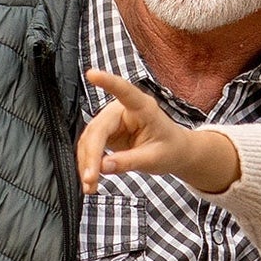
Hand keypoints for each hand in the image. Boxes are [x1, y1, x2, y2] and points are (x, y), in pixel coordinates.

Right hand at [77, 70, 241, 195]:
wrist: (173, 152)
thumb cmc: (170, 149)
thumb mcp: (155, 158)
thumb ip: (130, 161)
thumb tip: (103, 167)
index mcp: (143, 108)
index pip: (124, 92)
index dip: (108, 83)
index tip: (92, 74)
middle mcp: (122, 110)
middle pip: (97, 129)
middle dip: (90, 156)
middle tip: (89, 180)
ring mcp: (111, 121)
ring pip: (89, 141)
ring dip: (86, 164)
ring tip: (90, 186)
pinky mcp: (105, 133)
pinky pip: (90, 148)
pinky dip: (88, 164)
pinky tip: (91, 179)